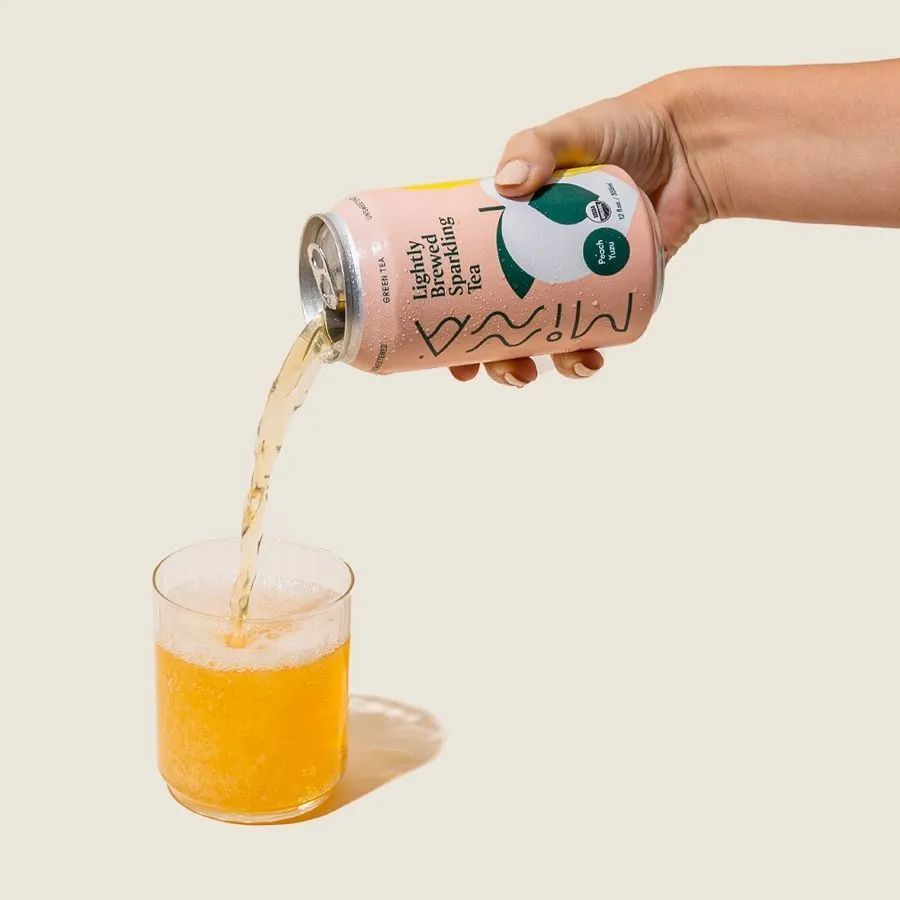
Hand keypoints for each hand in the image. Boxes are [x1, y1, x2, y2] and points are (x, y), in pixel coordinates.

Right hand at [451, 73, 714, 386]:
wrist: (688, 145)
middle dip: (492, 355)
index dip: (449, 317)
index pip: (467, 277)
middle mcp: (535, 260)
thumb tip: (510, 185)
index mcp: (508, 228)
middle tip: (492, 370)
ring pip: (546, 335)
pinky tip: (590, 362)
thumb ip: (536, 146)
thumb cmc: (620, 130)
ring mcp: (573, 279)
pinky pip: (593, 329)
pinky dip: (586, 352)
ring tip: (542, 371)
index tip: (442, 348)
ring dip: (541, 362)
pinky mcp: (614, 289)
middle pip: (501, 319)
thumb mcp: (568, 133)